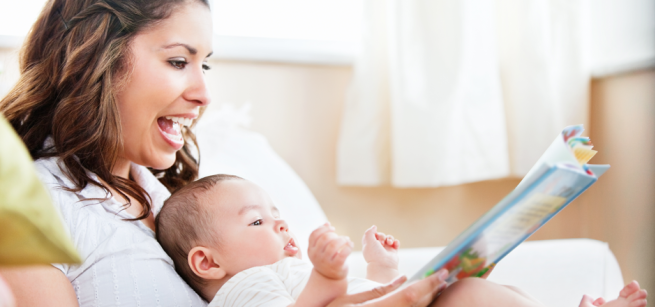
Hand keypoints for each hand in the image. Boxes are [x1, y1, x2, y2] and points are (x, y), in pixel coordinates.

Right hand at [308, 222, 352, 279]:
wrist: (329, 278)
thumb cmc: (326, 259)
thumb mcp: (320, 249)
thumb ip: (321, 237)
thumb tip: (327, 223)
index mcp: (311, 250)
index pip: (314, 235)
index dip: (323, 228)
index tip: (332, 228)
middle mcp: (316, 256)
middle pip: (325, 238)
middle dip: (335, 234)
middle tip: (341, 237)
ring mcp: (325, 262)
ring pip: (334, 244)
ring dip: (343, 239)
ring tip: (347, 240)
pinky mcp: (336, 266)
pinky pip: (343, 253)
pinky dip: (348, 246)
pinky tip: (351, 244)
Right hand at [327, 269, 448, 306]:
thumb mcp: (350, 300)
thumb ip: (378, 290)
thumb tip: (402, 278)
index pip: (412, 295)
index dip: (430, 283)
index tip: (443, 272)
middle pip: (418, 303)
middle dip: (434, 289)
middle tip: (446, 275)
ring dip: (429, 298)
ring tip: (438, 284)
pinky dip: (419, 304)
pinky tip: (424, 297)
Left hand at [362, 225, 398, 269]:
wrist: (384, 266)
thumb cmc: (374, 255)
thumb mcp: (368, 241)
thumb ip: (369, 232)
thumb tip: (374, 227)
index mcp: (369, 245)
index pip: (372, 235)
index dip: (374, 234)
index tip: (375, 237)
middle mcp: (377, 247)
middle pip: (381, 235)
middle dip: (382, 236)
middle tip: (381, 243)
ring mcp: (386, 250)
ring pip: (389, 238)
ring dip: (390, 238)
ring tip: (389, 243)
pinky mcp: (393, 252)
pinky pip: (396, 243)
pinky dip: (396, 242)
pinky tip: (394, 244)